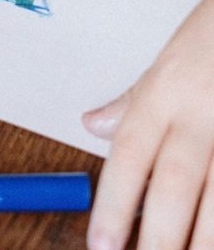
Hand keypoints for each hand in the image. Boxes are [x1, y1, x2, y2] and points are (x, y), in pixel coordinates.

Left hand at [84, 0, 213, 248]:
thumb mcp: (168, 60)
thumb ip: (133, 101)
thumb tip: (91, 125)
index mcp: (165, 94)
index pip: (130, 156)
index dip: (113, 204)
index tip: (100, 244)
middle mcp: (202, 115)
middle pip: (175, 184)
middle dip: (159, 235)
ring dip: (206, 239)